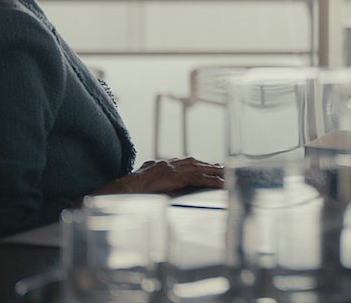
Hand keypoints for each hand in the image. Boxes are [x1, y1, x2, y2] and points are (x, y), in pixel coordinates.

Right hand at [92, 157, 224, 195]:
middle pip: (195, 163)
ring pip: (200, 169)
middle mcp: (170, 163)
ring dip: (215, 172)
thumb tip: (158, 177)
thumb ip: (153, 176)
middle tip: (224, 168)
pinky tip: (220, 184)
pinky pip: (198, 179)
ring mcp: (173, 169)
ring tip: (227, 174)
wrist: (122, 189)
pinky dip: (211, 181)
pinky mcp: (175, 178)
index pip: (185, 162)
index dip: (199, 163)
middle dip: (210, 165)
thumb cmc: (130, 187)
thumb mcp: (144, 178)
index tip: (210, 164)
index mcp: (163, 164)